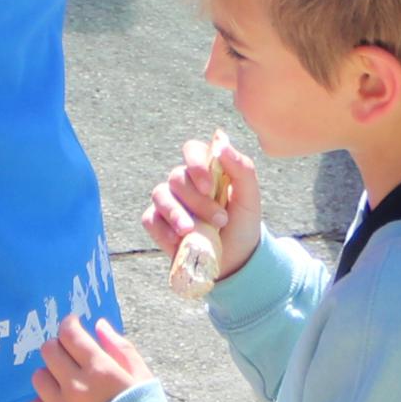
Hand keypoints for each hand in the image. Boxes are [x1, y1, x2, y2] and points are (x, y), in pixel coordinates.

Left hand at [26, 316, 149, 401]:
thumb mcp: (142, 378)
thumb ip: (121, 348)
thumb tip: (99, 325)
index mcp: (100, 370)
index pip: (69, 334)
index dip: (69, 325)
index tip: (73, 327)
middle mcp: (76, 387)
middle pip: (48, 351)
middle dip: (59, 348)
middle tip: (70, 356)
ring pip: (38, 377)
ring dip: (51, 376)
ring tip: (66, 385)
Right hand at [141, 132, 261, 279]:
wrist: (235, 259)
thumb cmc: (242, 223)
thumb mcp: (250, 197)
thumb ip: (241, 168)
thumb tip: (221, 142)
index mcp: (206, 169)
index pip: (192, 150)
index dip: (196, 165)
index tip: (209, 187)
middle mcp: (184, 182)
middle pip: (177, 177)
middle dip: (197, 201)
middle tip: (220, 220)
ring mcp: (168, 201)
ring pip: (160, 195)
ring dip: (176, 213)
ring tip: (191, 231)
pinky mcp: (157, 223)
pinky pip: (150, 219)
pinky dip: (163, 229)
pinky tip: (178, 240)